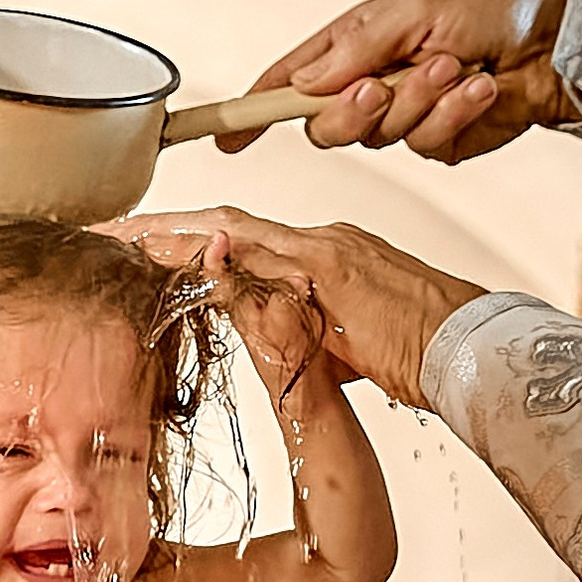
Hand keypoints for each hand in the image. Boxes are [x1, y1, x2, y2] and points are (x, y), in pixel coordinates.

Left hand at [124, 211, 479, 411]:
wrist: (473, 347)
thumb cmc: (425, 353)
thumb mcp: (352, 349)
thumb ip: (314, 342)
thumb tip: (290, 356)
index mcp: (322, 258)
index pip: (240, 242)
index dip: (188, 245)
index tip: (139, 251)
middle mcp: (316, 242)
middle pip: (222, 226)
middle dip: (162, 228)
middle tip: (107, 230)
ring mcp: (320, 249)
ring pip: (226, 227)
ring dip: (169, 231)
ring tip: (116, 236)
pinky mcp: (327, 267)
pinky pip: (254, 251)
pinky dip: (208, 250)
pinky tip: (165, 254)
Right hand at [225, 0, 579, 165]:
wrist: (549, 46)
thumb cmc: (485, 10)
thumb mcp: (414, 8)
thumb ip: (357, 46)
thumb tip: (305, 81)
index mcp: (351, 48)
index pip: (288, 82)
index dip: (252, 110)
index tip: (226, 136)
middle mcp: (368, 86)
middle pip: (322, 126)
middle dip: (353, 109)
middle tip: (382, 86)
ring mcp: (402, 119)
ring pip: (378, 137)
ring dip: (420, 100)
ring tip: (457, 68)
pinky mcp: (438, 143)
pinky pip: (426, 145)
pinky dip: (453, 115)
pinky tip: (480, 87)